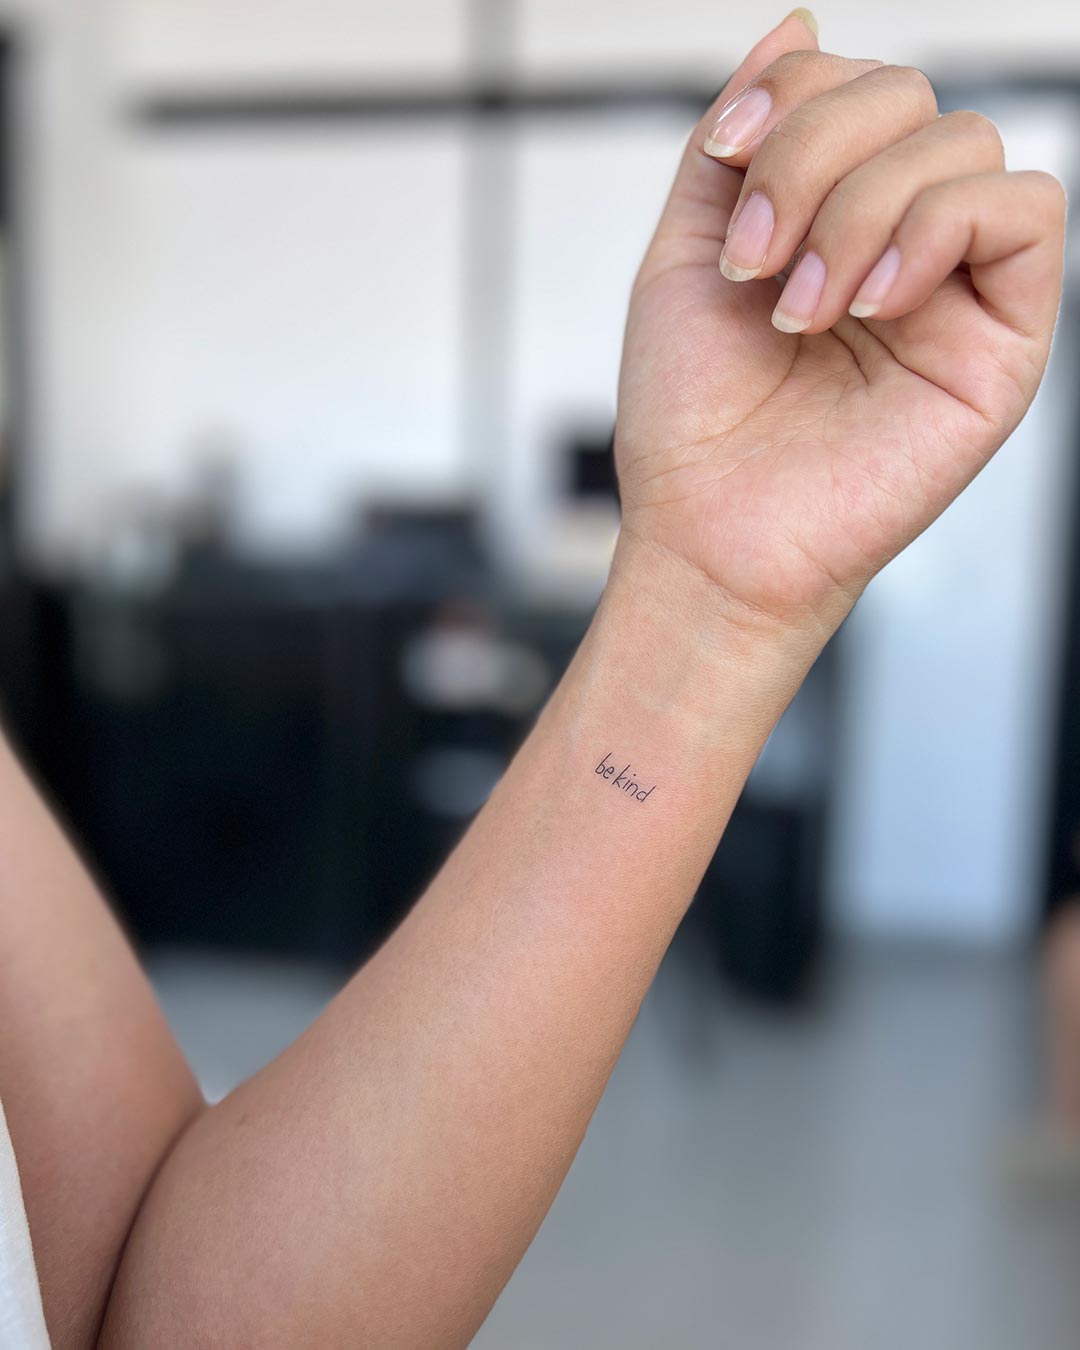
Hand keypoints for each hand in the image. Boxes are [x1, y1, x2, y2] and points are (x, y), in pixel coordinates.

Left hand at [614, 11, 1065, 642]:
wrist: (710, 534)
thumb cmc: (693, 421)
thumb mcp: (687, 253)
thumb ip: (736, 142)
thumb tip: (798, 20)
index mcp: (829, 217)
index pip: (851, 84)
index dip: (791, 95)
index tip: (725, 163)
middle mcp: (900, 242)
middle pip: (907, 95)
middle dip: (811, 159)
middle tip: (756, 266)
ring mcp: (956, 287)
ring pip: (961, 143)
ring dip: (858, 210)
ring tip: (800, 311)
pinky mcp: (1005, 339)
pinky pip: (1026, 212)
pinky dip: (935, 230)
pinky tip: (868, 303)